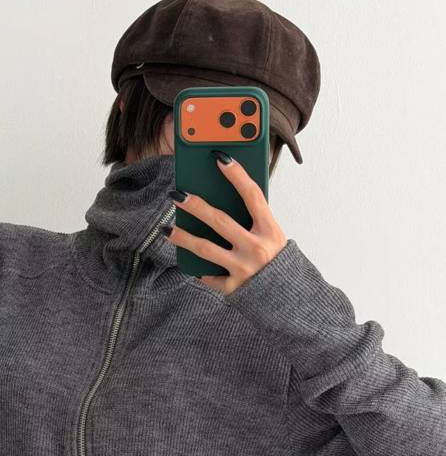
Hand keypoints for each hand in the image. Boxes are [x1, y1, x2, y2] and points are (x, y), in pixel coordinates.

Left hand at [165, 153, 287, 295]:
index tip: (220, 157)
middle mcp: (256, 249)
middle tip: (177, 194)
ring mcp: (244, 269)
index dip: (237, 175)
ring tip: (166, 230)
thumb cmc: (276, 260)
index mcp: (270, 230)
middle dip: (196, 206)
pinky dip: (202, 270)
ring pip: (205, 249)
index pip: (252, 196)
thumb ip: (254, 219)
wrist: (289, 298)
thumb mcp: (272, 236)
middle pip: (220, 221)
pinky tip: (191, 263)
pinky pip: (210, 276)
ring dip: (183, 237)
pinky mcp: (233, 287)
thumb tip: (224, 197)